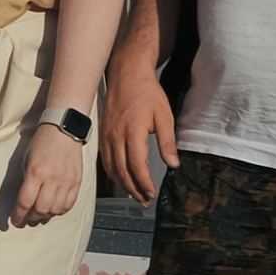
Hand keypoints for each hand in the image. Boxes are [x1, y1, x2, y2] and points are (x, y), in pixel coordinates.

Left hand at [12, 123, 84, 225]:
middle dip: (31, 218)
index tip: (15, 221)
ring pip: (55, 210)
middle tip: (27, 219)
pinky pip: (69, 204)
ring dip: (45, 216)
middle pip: (40, 209)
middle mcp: (52, 178)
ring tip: (40, 215)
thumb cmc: (42, 142)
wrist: (63, 129)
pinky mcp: (77, 181)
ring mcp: (67, 181)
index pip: (25, 202)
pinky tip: (53, 209)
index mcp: (36, 172)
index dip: (18, 215)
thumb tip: (25, 202)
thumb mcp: (27, 159)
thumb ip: (27, 180)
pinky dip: (60, 211)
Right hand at [101, 60, 177, 196]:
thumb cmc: (147, 92)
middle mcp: (116, 136)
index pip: (137, 165)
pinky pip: (105, 159)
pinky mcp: (103, 133)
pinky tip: (121, 178)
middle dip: (134, 189)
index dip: (144, 183)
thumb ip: (167, 142)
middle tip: (145, 200)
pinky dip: (112, 172)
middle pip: (122, 171)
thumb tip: (172, 164)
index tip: (152, 193)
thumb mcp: (164, 116)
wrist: (127, 74)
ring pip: (112, 167)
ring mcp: (107, 135)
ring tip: (135, 194)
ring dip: (123, 184)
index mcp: (133, 131)